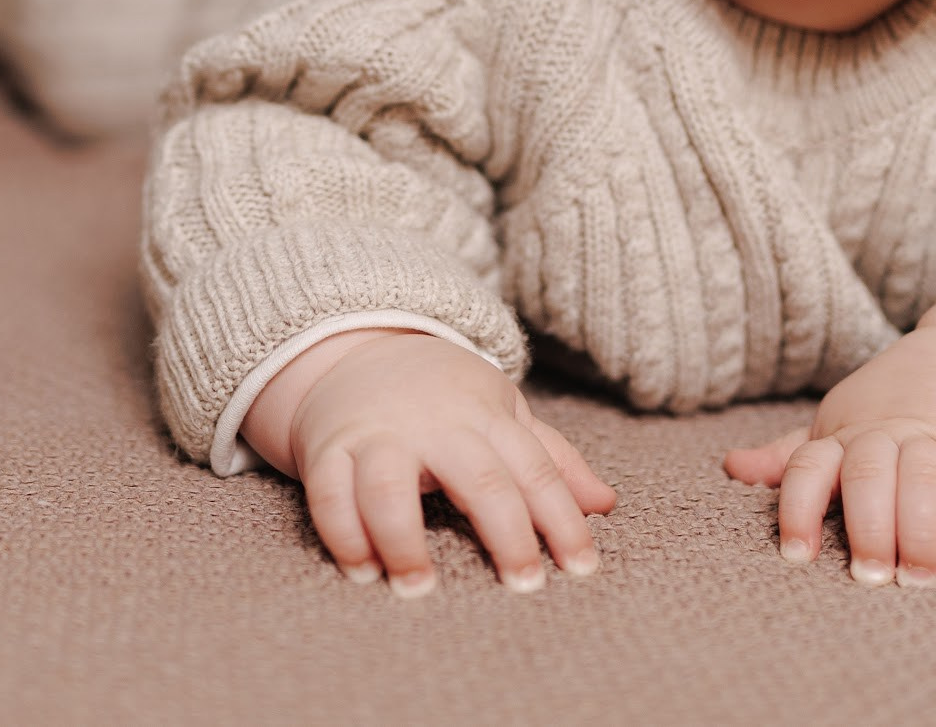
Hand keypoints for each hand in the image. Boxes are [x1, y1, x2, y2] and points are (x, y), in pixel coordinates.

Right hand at [247, 330, 616, 596]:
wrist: (357, 347)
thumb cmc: (442, 397)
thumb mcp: (501, 412)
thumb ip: (551, 459)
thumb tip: (606, 504)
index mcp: (484, 415)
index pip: (535, 469)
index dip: (562, 518)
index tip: (582, 568)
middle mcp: (434, 424)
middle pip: (478, 478)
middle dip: (505, 535)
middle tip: (524, 587)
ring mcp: (378, 434)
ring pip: (390, 486)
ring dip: (403, 540)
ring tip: (419, 588)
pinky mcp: (329, 446)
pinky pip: (329, 491)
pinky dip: (342, 532)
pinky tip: (362, 571)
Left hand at [722, 293, 935, 590]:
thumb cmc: (890, 412)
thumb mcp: (838, 426)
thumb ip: (791, 457)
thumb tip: (732, 467)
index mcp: (846, 437)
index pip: (810, 465)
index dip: (798, 508)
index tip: (796, 558)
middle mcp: (889, 438)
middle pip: (870, 473)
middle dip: (868, 525)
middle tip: (868, 577)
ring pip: (927, 478)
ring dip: (923, 531)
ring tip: (919, 581)